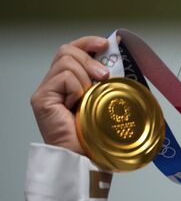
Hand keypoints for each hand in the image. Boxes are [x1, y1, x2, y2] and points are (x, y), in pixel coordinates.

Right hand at [30, 36, 109, 153]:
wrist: (86, 158)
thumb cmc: (97, 134)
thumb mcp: (106, 98)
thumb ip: (107, 80)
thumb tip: (119, 57)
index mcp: (69, 83)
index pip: (72, 50)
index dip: (88, 42)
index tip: (107, 43)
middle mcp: (55, 85)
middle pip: (67, 50)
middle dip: (89, 58)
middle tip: (104, 76)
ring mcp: (47, 91)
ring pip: (66, 61)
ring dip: (85, 75)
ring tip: (91, 95)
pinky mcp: (42, 98)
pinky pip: (63, 77)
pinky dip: (77, 87)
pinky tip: (78, 104)